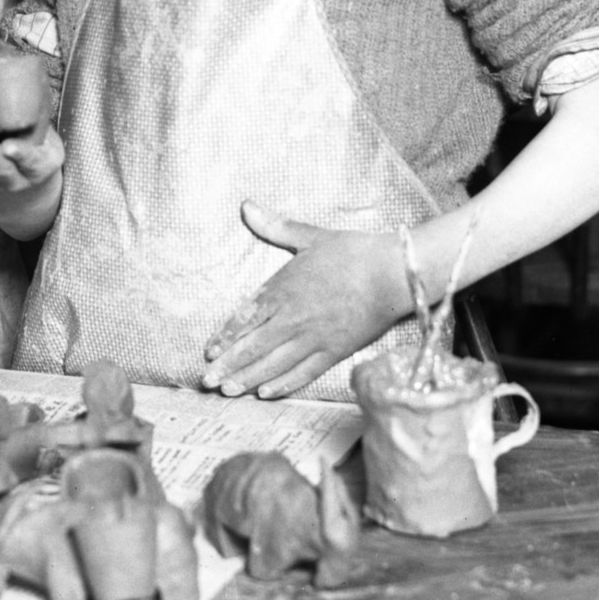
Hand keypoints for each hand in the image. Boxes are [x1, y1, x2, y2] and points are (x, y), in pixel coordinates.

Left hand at [201, 204, 408, 398]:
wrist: (391, 274)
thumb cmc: (352, 252)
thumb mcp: (309, 236)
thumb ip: (275, 227)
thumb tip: (246, 206)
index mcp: (283, 290)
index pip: (245, 318)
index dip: (225, 337)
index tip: (209, 352)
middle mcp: (293, 318)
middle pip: (254, 347)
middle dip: (228, 366)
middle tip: (206, 382)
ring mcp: (314, 338)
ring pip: (274, 365)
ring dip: (249, 379)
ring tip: (229, 391)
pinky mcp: (334, 352)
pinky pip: (303, 373)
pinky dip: (283, 384)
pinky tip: (267, 393)